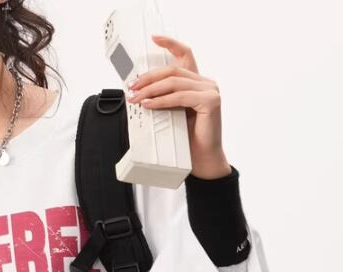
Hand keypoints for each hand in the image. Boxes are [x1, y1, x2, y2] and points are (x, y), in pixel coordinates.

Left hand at [126, 35, 231, 178]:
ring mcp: (210, 90)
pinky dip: (162, 101)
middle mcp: (205, 83)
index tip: (155, 39)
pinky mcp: (211, 101)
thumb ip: (163, 102)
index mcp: (197, 83)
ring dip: (151, 90)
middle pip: (174, 70)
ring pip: (175, 82)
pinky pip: (180, 97)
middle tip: (132, 86)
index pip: (185, 56)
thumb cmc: (187, 142)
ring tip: (136, 98)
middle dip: (149, 77)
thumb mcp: (171, 117)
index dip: (171, 44)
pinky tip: (149, 105)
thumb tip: (140, 96)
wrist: (202, 161)